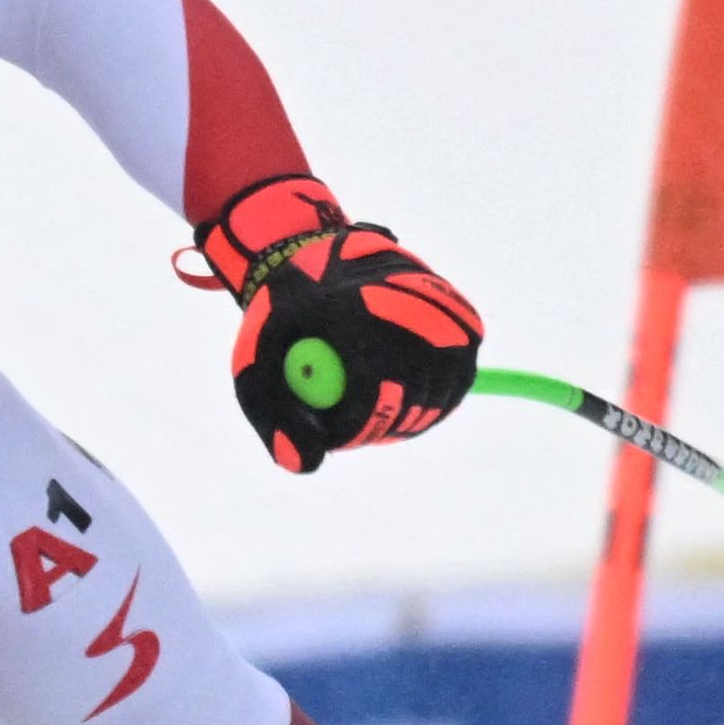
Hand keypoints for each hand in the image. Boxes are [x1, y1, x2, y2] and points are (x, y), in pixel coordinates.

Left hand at [186, 174, 481, 472]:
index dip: (353, 422)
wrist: (322, 261)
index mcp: (353, 308)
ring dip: (404, 410)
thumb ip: (275, 421)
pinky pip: (455, 385)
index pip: (371, 390)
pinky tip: (396, 378)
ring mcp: (443, 312)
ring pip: (437, 397)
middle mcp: (408, 304)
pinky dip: (428, 396)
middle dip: (377, 418)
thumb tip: (309, 464)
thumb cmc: (285, 321)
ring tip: (368, 386)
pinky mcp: (466, 324)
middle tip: (351, 411)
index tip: (333, 424)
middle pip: (410, 398)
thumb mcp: (257, 367)